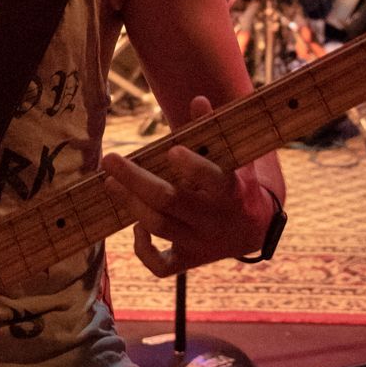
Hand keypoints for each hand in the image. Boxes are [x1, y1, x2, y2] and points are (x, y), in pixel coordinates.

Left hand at [103, 96, 274, 275]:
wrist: (255, 230)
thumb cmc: (236, 184)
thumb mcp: (234, 158)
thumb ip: (212, 131)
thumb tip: (197, 100)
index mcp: (231, 191)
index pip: (213, 180)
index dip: (193, 168)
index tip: (172, 151)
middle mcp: (214, 219)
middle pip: (170, 202)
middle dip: (136, 181)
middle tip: (110, 160)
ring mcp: (201, 243)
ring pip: (160, 226)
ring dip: (132, 205)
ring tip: (110, 183)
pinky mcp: (189, 261)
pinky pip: (162, 266)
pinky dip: (143, 250)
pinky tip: (136, 228)